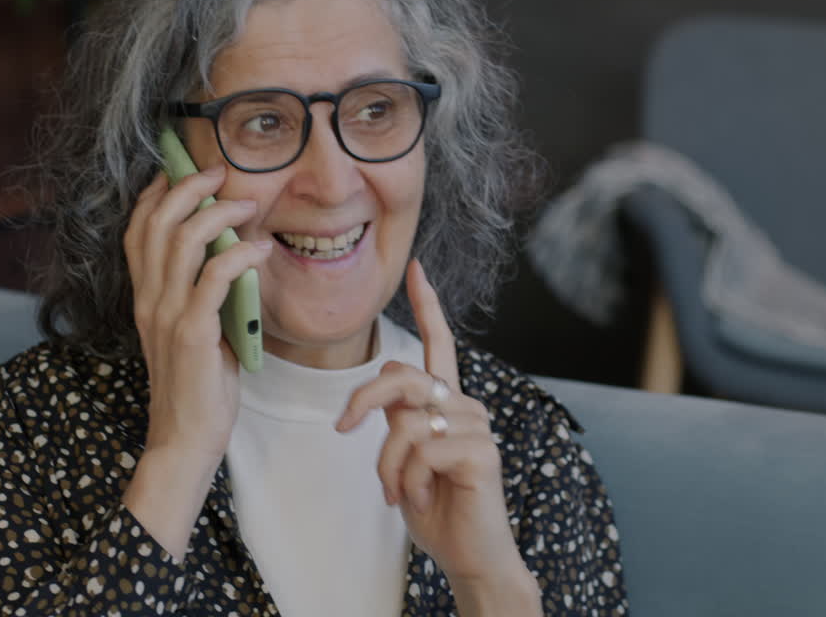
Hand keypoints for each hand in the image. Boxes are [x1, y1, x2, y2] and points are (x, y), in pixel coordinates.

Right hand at [121, 164, 271, 556]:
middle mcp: (149, 299)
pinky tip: (261, 249)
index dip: (155, 193)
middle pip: (158, 222)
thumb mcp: (194, 328)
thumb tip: (231, 254)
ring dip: (220, 214)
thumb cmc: (197, 383)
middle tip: (222, 175)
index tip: (182, 170)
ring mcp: (167, 314)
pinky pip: (214, 277)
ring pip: (183, 240)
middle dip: (189, 188)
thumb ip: (201, 292)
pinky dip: (240, 254)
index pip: (137, 229)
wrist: (186, 437)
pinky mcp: (192, 333)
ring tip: (248, 206)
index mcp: (145, 296)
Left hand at [337, 260, 537, 610]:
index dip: (428, 306)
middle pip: (400, 377)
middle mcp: (465, 405)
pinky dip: (407, 480)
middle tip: (344, 429)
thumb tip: (378, 400)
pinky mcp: (481, 451)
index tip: (417, 270)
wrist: (469, 555)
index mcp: (448, 402)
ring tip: (401, 492)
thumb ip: (398, 421)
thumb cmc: (436, 507)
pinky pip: (420, 450)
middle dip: (362, 400)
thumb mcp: (404, 458)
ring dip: (388, 464)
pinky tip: (422, 499)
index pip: (439, 345)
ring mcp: (477, 426)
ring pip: (405, 422)